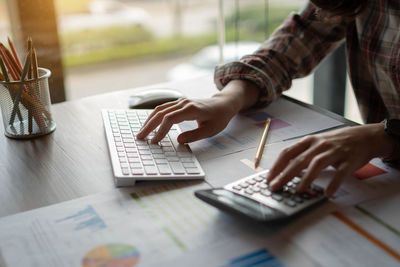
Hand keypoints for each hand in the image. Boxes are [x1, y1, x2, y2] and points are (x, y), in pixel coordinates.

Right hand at [137, 80, 259, 143]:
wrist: (223, 104)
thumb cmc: (219, 118)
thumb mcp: (210, 130)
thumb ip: (194, 135)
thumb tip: (178, 140)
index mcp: (191, 109)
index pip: (170, 119)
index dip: (161, 130)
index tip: (155, 141)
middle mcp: (183, 103)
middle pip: (161, 113)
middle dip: (149, 125)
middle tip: (140, 137)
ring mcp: (180, 102)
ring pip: (160, 109)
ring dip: (149, 120)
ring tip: (142, 132)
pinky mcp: (179, 103)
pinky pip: (163, 108)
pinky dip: (154, 116)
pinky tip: (150, 124)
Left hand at [266, 123, 395, 195]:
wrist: (364, 137)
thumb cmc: (335, 143)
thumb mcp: (316, 144)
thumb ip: (302, 156)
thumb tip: (283, 172)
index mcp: (308, 141)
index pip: (288, 152)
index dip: (277, 166)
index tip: (269, 178)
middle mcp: (319, 145)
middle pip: (299, 160)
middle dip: (285, 174)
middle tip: (276, 186)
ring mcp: (334, 152)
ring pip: (317, 164)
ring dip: (306, 178)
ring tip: (298, 190)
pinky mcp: (349, 160)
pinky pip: (340, 172)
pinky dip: (334, 183)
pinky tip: (327, 192)